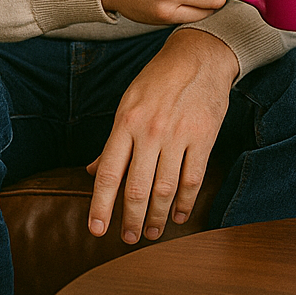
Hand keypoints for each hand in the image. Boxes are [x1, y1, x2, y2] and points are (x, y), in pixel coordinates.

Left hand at [86, 29, 238, 242]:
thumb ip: (112, 140)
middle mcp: (150, 132)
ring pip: (165, 189)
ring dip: (158, 216)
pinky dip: (185, 201)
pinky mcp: (203, 137)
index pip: (108, 173)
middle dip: (131, 220)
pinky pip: (193, 178)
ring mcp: (178, 136)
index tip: (97, 230)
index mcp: (126, 123)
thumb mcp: (128, 103)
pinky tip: (179, 214)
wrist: (201, 55)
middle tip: (129, 239)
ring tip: (153, 232)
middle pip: (137, 188)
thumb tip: (92, 172)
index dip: (101, 206)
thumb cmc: (160, 79)